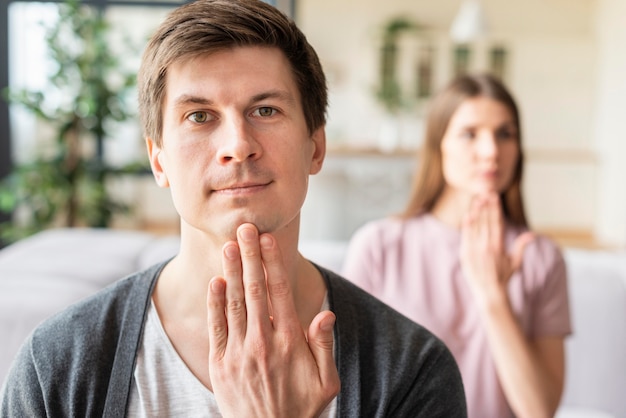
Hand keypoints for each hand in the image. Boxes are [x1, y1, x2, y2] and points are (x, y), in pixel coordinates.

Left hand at [206, 223, 339, 417]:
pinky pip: (217, 326)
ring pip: (234, 302)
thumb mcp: (326, 381)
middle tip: (245, 228)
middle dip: (250, 256)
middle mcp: (263, 342)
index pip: (279, 293)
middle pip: (255, 290)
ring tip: (228, 245)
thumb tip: (325, 312)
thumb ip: (324, 345)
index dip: (273, 263)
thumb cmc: (302, 407)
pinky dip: (215, 302)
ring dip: (232, 271)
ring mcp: (239, 352)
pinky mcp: (221, 364)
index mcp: (289, 342)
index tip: (267, 240)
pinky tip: (216, 280)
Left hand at [460, 194, 533, 305]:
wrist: (489, 292)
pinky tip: (468, 215)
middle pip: (487, 221)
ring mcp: (476, 250)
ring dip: (477, 212)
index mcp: (500, 246)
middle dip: (486, 206)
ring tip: (477, 199)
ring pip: (476, 227)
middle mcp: (488, 246)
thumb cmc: (503, 277)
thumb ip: (521, 246)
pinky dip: (467, 226)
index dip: (496, 208)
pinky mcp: (466, 255)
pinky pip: (466, 237)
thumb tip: (533, 235)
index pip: (498, 222)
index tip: (495, 197)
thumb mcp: (515, 262)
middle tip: (486, 192)